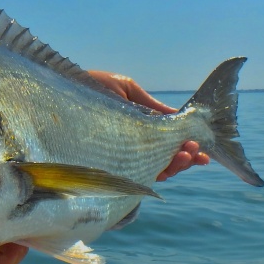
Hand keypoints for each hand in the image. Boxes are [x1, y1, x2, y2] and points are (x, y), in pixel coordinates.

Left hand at [87, 71, 209, 180]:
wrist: (61, 89)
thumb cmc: (90, 87)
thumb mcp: (126, 89)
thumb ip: (151, 106)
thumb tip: (179, 117)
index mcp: (136, 128)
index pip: (165, 142)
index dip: (186, 147)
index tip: (202, 147)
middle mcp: (129, 145)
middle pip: (163, 158)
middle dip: (185, 158)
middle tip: (196, 152)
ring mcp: (119, 155)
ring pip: (153, 168)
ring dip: (175, 165)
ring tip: (187, 156)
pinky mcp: (105, 164)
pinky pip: (132, 175)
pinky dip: (153, 173)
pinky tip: (166, 167)